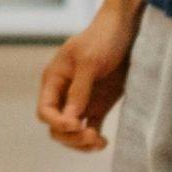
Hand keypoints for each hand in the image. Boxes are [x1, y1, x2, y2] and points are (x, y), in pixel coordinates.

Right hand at [35, 6, 134, 151]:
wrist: (126, 29)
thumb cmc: (103, 39)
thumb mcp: (89, 62)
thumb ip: (78, 91)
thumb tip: (70, 120)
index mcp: (54, 80)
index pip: (45, 110)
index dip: (56, 122)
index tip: (75, 124)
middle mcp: (64, 94)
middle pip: (56, 126)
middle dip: (70, 136)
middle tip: (91, 136)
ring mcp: (81, 101)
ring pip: (72, 132)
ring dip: (81, 142)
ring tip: (98, 142)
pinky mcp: (98, 105)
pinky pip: (90, 129)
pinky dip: (93, 139)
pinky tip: (103, 142)